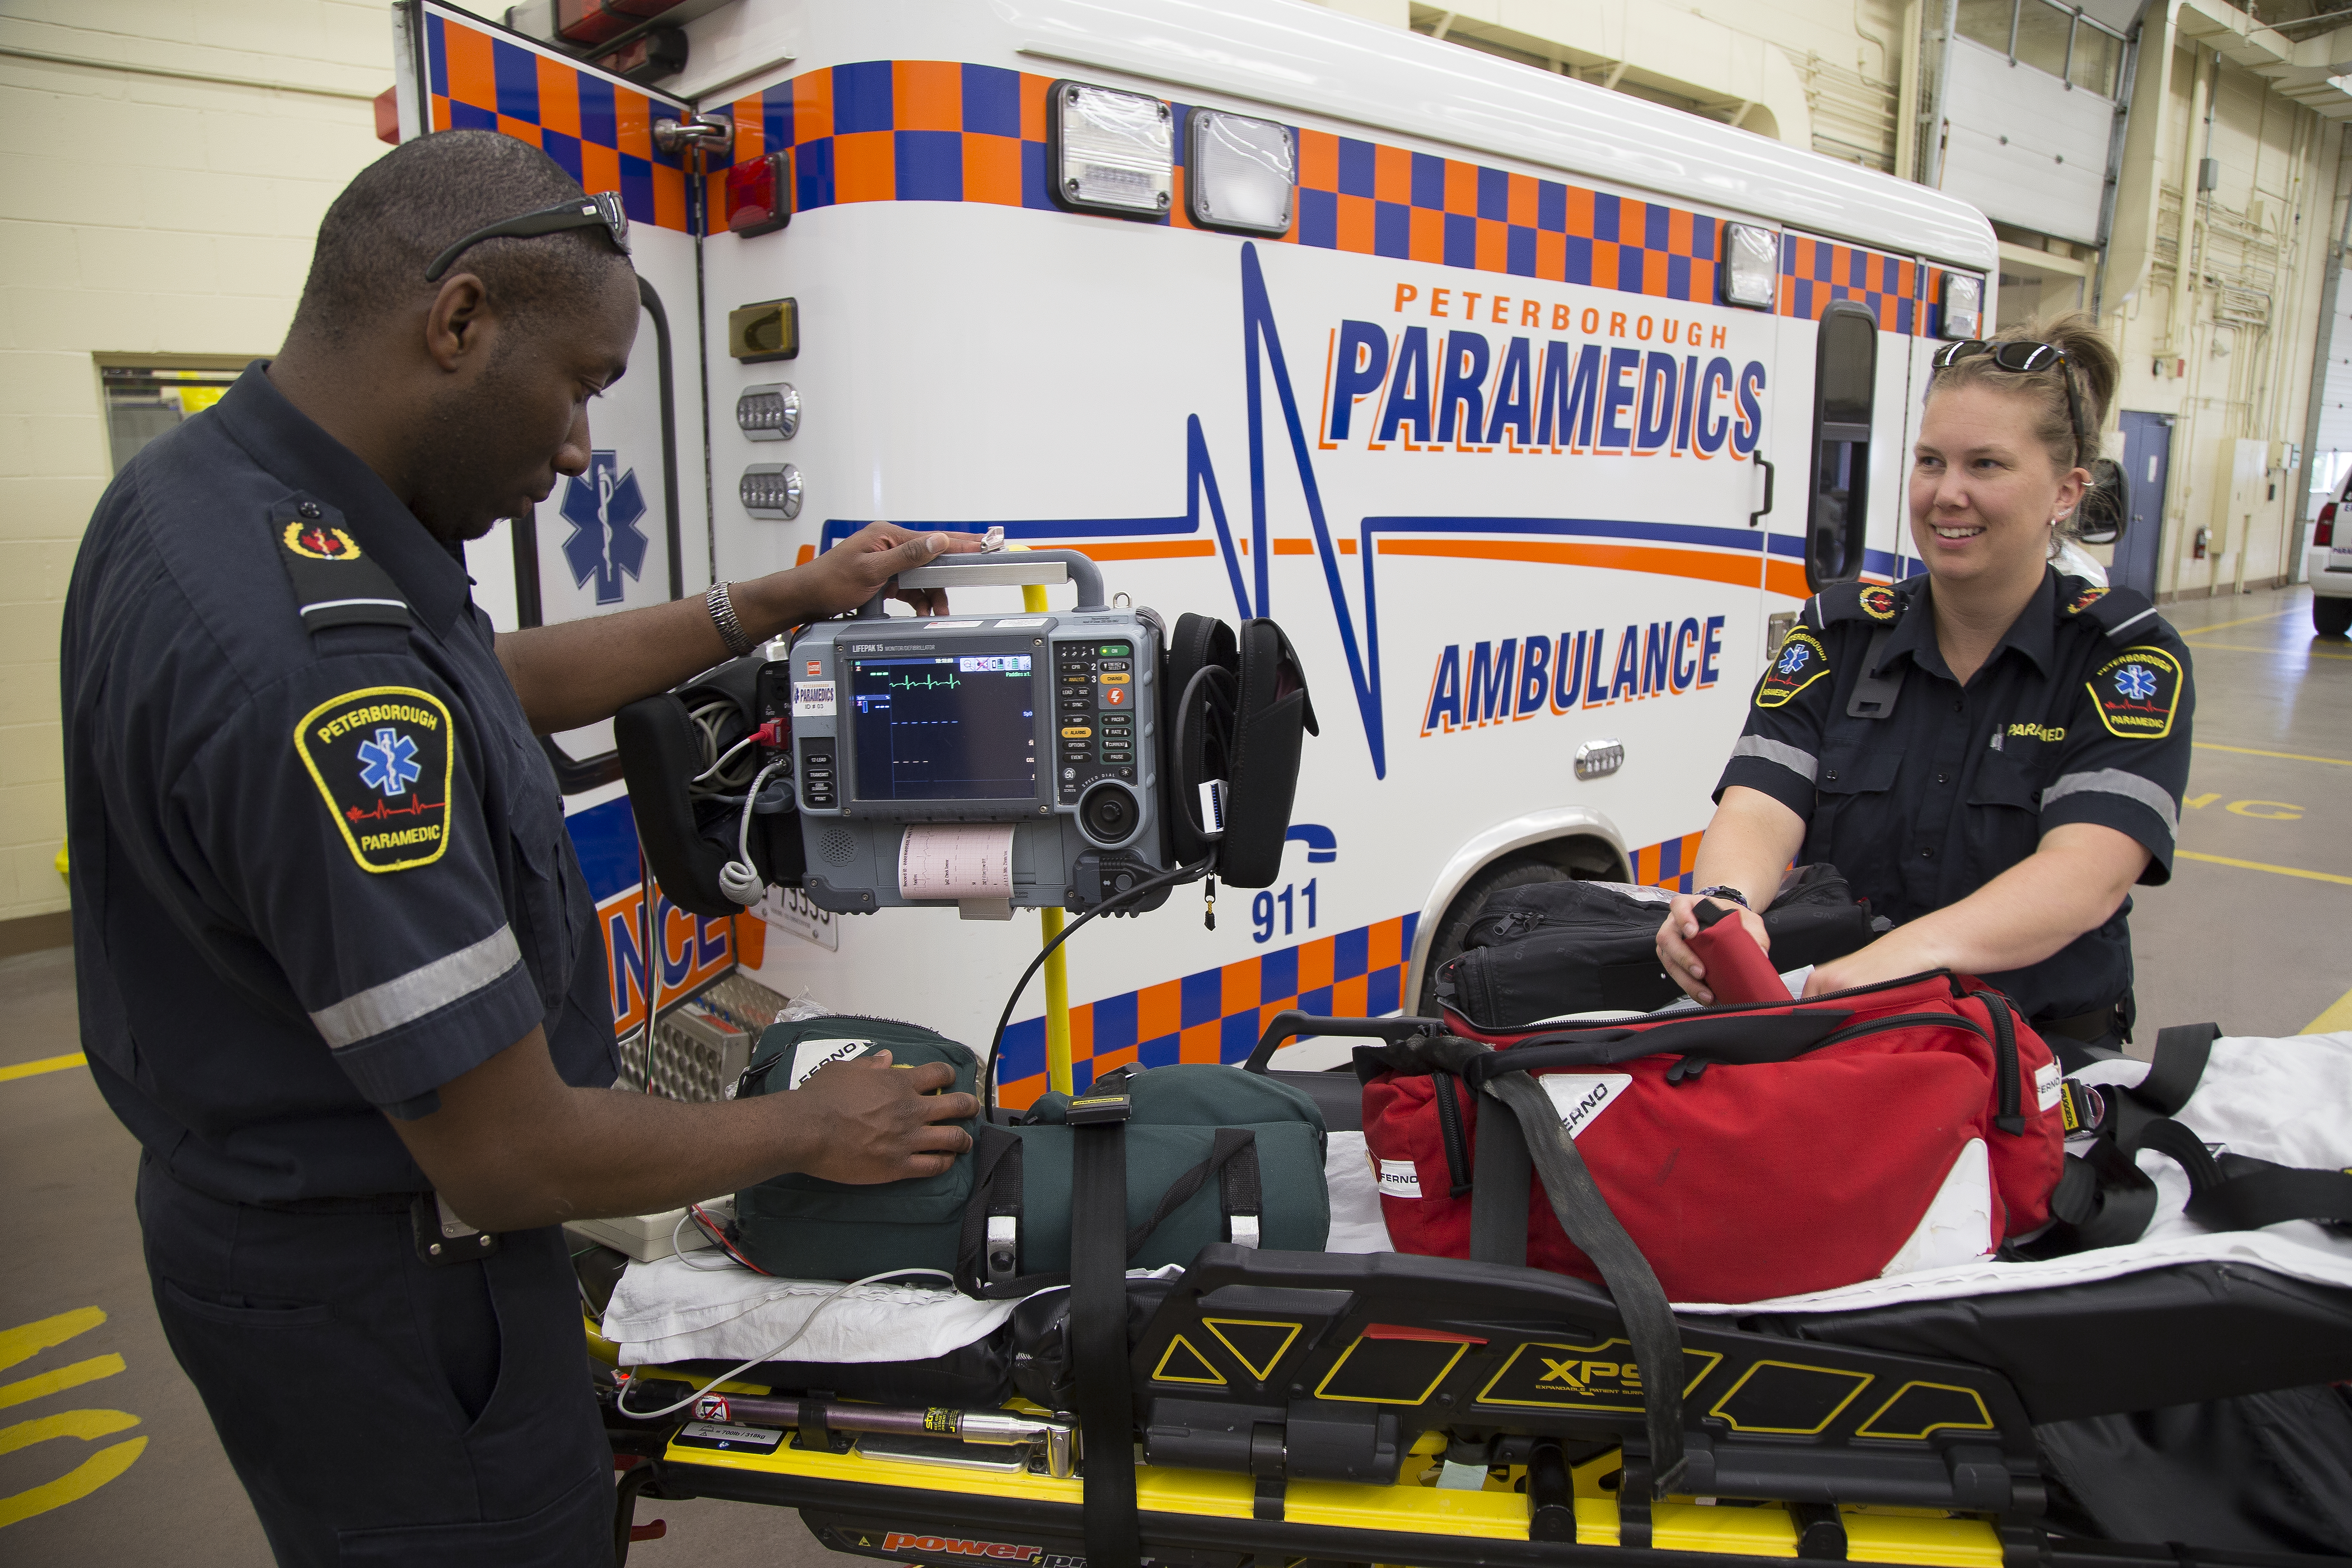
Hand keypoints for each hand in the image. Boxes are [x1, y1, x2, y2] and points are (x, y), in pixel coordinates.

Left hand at [783, 522, 984, 619]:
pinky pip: (912, 588)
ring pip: (923, 579)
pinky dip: (918, 601)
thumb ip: (907, 555)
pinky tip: (922, 612)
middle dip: (944, 583)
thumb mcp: (871, 570)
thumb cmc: (830, 581)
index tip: (984, 543)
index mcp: (887, 536)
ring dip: (930, 597)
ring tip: (935, 613)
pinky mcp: (886, 577)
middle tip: (955, 597)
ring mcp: (888, 562)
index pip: (932, 539)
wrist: (808, 599)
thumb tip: (936, 541)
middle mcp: (889, 545)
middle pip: (931, 561)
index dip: (960, 543)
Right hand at [785, 1049, 978, 1182]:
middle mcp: (911, 1109)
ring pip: (953, 1138)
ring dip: (963, 1139)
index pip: (939, 1073)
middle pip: (958, 1105)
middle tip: (969, 1109)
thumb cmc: (821, 1098)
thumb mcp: (845, 1069)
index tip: (949, 1080)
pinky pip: (934, 1166)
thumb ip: (870, 1065)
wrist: (807, 1129)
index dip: (949, 1075)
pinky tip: (945, 1161)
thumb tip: (886, 1059)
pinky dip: (945, 1163)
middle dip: (969, 1106)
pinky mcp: (898, 1166)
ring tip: (964, 1141)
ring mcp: (908, 1139)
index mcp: (899, 1082)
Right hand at [1655, 895, 1769, 1005]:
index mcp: (1692, 906)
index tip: (1692, 933)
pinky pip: (1674, 973)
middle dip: (1683, 958)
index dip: (1682, 918)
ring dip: (1685, 978)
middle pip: (1668, 938)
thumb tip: (1760, 953)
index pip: (1679, 906)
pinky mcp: (1674, 959)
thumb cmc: (1732, 919)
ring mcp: (1673, 942)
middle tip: (1700, 972)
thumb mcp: (1747, 920)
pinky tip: (1703, 995)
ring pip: (1669, 959)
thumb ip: (1754, 933)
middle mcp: (1676, 923)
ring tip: (1704, 992)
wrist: (1729, 926)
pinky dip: (1688, 986)